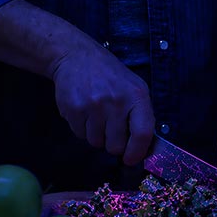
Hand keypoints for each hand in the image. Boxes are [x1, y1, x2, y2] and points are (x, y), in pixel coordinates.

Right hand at [50, 45, 154, 164]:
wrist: (77, 57)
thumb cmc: (111, 76)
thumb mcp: (135, 88)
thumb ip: (141, 115)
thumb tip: (143, 147)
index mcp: (137, 96)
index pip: (142, 134)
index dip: (137, 152)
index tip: (131, 159)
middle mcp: (116, 102)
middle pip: (116, 146)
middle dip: (114, 144)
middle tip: (111, 130)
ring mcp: (93, 106)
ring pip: (96, 143)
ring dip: (97, 136)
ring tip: (97, 117)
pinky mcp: (73, 110)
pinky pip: (80, 135)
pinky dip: (83, 129)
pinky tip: (85, 112)